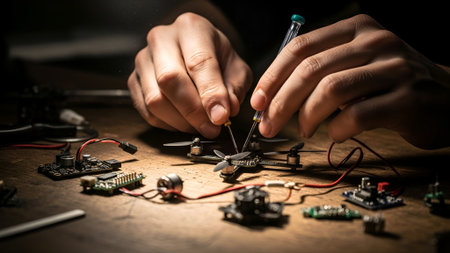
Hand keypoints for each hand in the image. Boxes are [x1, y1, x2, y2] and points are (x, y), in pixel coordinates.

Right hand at [128, 12, 251, 137]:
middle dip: (193, 111)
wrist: (195, 51)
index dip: (210, 93)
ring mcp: (143, 60)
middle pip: (169, 79)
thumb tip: (225, 110)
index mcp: (191, 28)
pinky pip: (146, 111)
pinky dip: (168, 124)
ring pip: (155, 99)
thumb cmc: (216, 58)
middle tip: (211, 128)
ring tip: (201, 126)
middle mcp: (161, 39)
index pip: (198, 62)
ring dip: (181, 121)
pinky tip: (185, 123)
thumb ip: (234, 88)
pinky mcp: (133, 80)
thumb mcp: (236, 68)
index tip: (220, 116)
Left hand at [251, 14, 449, 148]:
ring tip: (302, 130)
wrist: (446, 96)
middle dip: (281, 101)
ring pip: (331, 90)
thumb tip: (273, 95)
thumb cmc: (390, 82)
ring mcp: (394, 68)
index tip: (257, 101)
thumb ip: (322, 68)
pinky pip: (356, 114)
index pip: (301, 47)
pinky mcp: (407, 99)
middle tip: (268, 125)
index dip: (273, 76)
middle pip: (310, 69)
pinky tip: (335, 133)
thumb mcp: (357, 62)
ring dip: (306, 116)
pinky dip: (336, 129)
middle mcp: (375, 42)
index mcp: (356, 29)